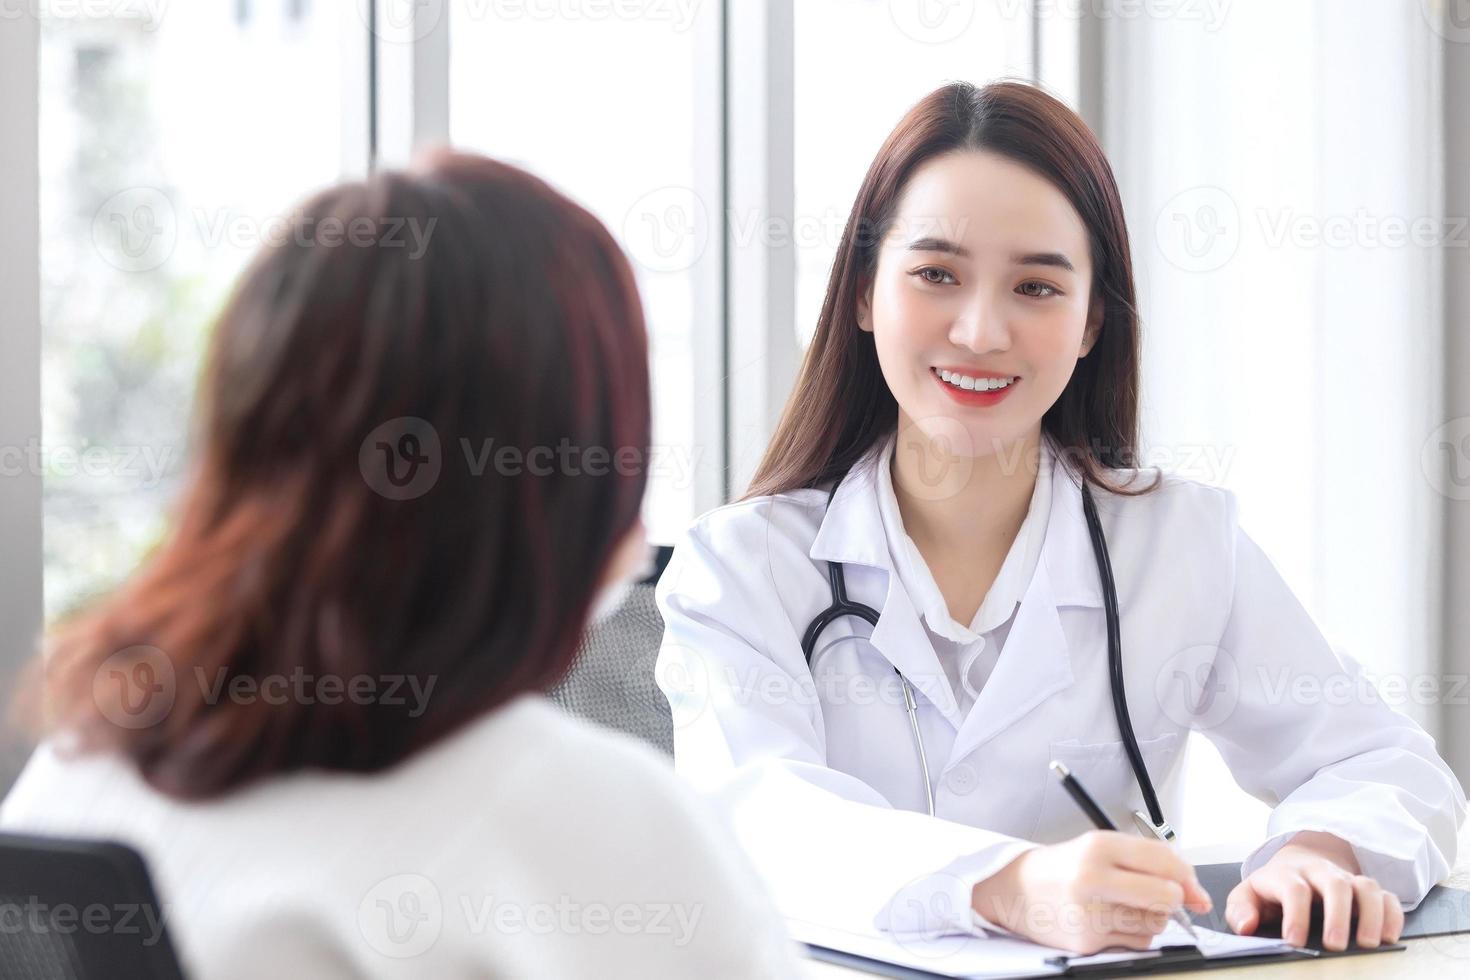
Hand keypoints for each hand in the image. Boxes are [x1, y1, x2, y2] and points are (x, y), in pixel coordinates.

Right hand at [971, 831, 1212, 954]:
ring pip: (1155, 923)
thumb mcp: (1100, 848)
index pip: (1163, 859)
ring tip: (1126, 905)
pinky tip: (1112, 921)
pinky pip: (1137, 943)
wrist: (1015, 891)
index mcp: (1098, 846)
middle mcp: (1092, 878)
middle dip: (1174, 900)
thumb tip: (1197, 896)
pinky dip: (1135, 934)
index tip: (1192, 885)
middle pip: (1165, 896)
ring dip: (1153, 917)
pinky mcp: (1087, 942)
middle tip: (1163, 897)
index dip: (1187, 875)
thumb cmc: (1064, 868)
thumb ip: (1149, 863)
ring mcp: (1089, 913)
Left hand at [1225, 830, 1404, 950]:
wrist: (1298, 863)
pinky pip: (1387, 896)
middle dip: (1337, 915)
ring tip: (1369, 944)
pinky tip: (1389, 937)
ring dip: (1371, 915)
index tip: (1294, 942)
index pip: (1293, 888)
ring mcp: (1346, 878)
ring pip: (1366, 886)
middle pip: (1334, 884)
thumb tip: (1246, 926)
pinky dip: (1392, 915)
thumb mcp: (1249, 894)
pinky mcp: (1365, 889)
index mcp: (1287, 874)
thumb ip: (1240, 910)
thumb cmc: (1273, 887)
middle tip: (1335, 945)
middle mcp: (1319, 872)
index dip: (1295, 915)